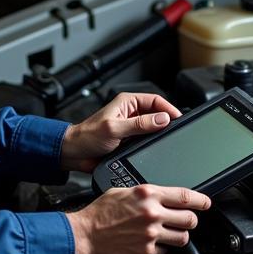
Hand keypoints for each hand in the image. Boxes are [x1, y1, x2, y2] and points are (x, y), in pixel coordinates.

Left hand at [61, 92, 181, 172]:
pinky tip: (155, 147)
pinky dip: (152, 142)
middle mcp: (130, 112)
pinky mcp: (129, 139)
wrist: (74, 153)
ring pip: (153, 127)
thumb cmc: (87, 137)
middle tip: (175, 131)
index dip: (168, 108)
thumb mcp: (115, 129)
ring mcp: (130, 126)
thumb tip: (162, 119)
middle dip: (166, 121)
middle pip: (156, 113)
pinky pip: (146, 139)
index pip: (155, 100)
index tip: (178, 119)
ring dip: (158, 133)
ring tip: (166, 139)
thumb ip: (140, 124)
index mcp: (126, 102)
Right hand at [66, 184, 211, 253]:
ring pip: (182, 237)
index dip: (200, 200)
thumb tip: (158, 197)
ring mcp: (151, 234)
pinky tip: (152, 246)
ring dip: (179, 236)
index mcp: (147, 195)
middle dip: (191, 220)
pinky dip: (161, 250)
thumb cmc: (97, 215)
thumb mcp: (120, 192)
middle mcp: (152, 213)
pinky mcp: (146, 252)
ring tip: (171, 235)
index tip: (206, 203)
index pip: (184, 196)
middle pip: (190, 218)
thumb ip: (143, 194)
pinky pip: (165, 252)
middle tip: (187, 221)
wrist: (82, 237)